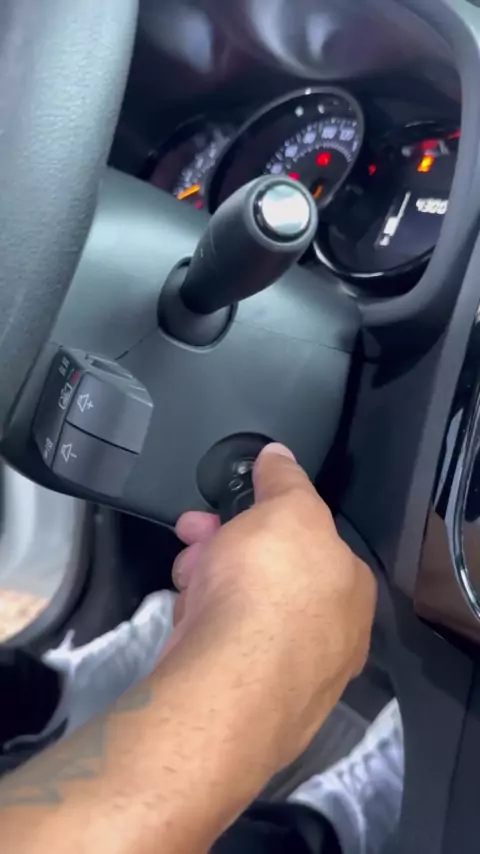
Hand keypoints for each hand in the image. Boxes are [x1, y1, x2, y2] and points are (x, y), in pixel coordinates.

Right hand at [169, 443, 376, 779]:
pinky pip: (227, 648)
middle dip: (225, 547)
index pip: (309, 540)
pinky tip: (189, 622)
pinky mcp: (255, 701)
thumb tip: (279, 454)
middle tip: (193, 534)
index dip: (264, 517)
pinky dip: (207, 627)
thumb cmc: (270, 583)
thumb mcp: (286, 509)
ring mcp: (295, 674)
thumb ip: (285, 480)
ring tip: (186, 578)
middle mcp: (333, 633)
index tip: (229, 509)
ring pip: (244, 610)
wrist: (230, 682)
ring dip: (209, 580)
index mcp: (351, 587)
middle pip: (272, 574)